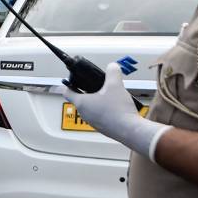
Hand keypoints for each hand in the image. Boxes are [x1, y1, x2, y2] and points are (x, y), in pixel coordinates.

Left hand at [54, 62, 170, 160]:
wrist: (130, 130)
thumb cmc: (118, 110)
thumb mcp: (116, 85)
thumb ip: (112, 72)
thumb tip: (112, 67)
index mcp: (82, 103)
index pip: (67, 92)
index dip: (69, 83)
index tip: (73, 79)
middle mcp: (84, 114)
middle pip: (80, 99)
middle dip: (87, 90)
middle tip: (97, 84)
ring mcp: (93, 122)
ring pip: (91, 108)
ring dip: (97, 100)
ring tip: (109, 94)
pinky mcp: (102, 127)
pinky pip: (99, 115)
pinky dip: (104, 109)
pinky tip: (116, 105)